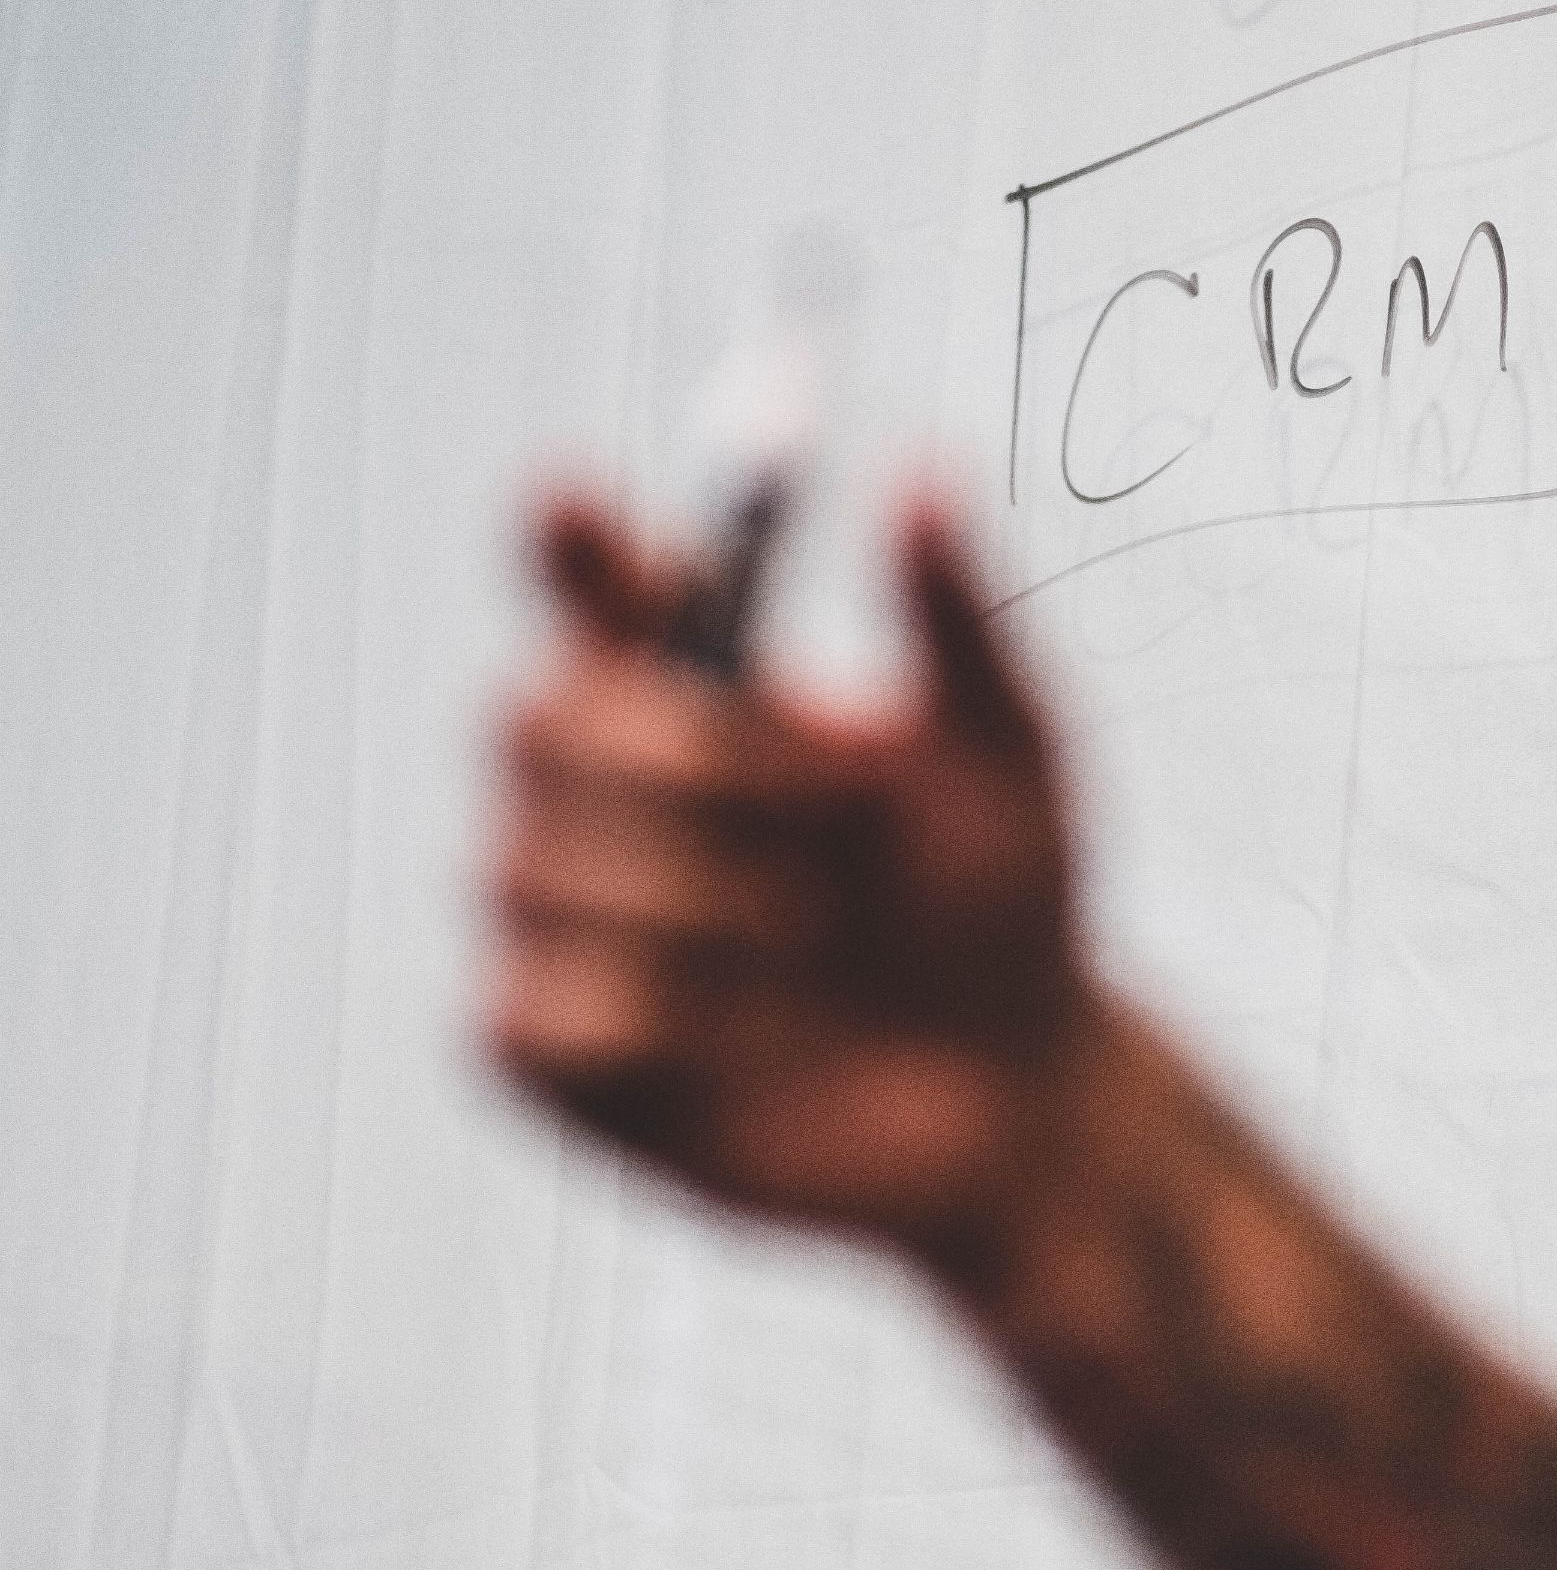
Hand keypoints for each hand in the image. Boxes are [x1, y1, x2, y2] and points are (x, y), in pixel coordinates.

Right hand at [485, 495, 1086, 1266]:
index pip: (593, 591)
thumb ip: (956, 619)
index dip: (564, 543)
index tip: (571, 493)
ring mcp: (565, 926)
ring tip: (813, 938)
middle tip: (842, 807)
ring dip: (694, 903)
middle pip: (529, 718)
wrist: (1021, 1106)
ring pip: (523, 869)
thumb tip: (920, 463)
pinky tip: (744, 1039)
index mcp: (701, 699)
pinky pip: (521, 1015)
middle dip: (687, 759)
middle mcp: (610, 798)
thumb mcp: (1010, 760)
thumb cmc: (1007, 916)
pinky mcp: (552, 1059)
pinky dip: (643, 1019)